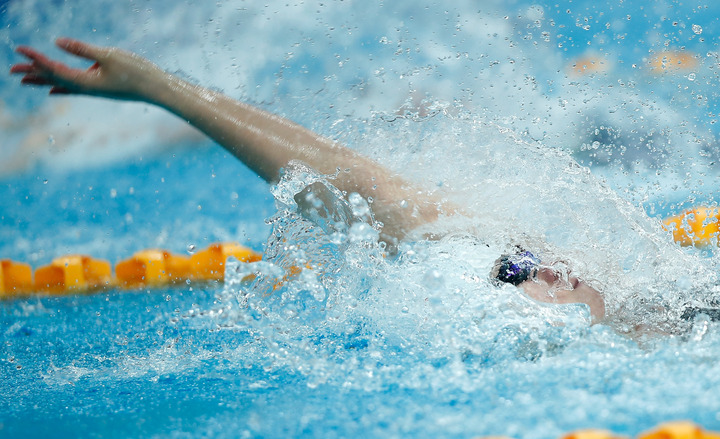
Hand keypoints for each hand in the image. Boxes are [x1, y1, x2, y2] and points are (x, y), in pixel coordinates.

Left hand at [10, 38, 160, 100]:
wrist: (157, 89)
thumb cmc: (136, 72)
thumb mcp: (109, 56)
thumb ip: (83, 50)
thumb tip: (58, 43)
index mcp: (85, 82)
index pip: (54, 69)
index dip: (36, 59)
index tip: (19, 49)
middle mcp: (86, 88)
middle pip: (53, 79)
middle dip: (33, 73)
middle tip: (12, 70)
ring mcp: (93, 89)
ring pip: (61, 83)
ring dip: (43, 80)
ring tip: (25, 80)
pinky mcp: (100, 87)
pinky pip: (73, 87)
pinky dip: (60, 86)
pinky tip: (53, 90)